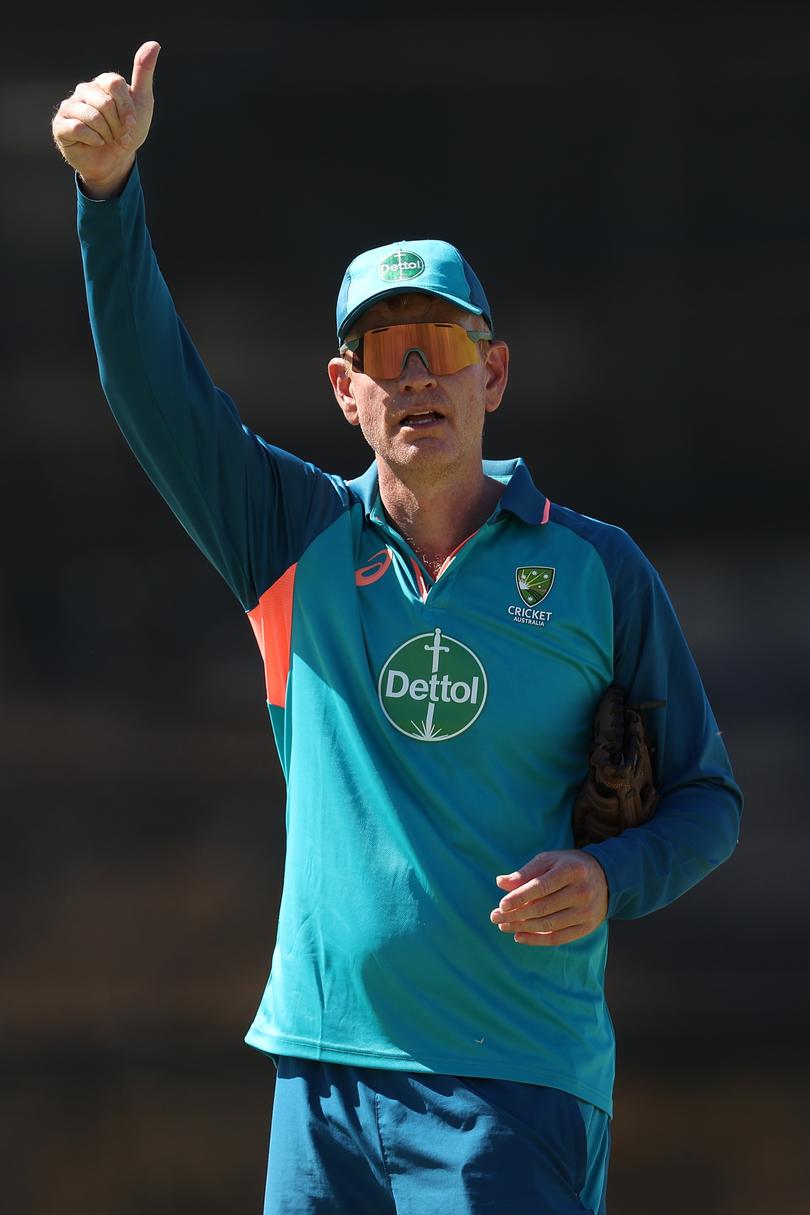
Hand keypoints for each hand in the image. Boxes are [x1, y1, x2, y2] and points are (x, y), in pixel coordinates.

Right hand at [51, 41, 160, 197]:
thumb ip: (144, 74)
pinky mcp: (61, 125)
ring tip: (107, 139)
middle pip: (104, 102)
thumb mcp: (142, 104)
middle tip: (119, 136)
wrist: (115, 161)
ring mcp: (70, 106)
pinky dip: (93, 140)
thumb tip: (154, 44)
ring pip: (92, 116)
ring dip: (106, 134)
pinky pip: (78, 128)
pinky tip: (95, 143)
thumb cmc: (127, 132)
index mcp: (102, 83)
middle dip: (118, 126)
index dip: (127, 109)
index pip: (115, 85)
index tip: (131, 125)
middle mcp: (84, 90)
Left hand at [490, 850, 607, 945]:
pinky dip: (537, 940)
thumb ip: (526, 872)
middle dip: (515, 915)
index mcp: (572, 870)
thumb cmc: (568, 866)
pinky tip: (519, 936)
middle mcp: (582, 892)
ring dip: (522, 928)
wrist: (605, 877)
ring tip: (503, 926)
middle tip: (494, 917)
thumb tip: (500, 883)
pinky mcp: (588, 926)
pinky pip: (558, 938)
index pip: (540, 887)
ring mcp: (587, 911)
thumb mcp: (549, 861)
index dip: (519, 897)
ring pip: (549, 925)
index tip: (501, 904)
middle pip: (543, 908)